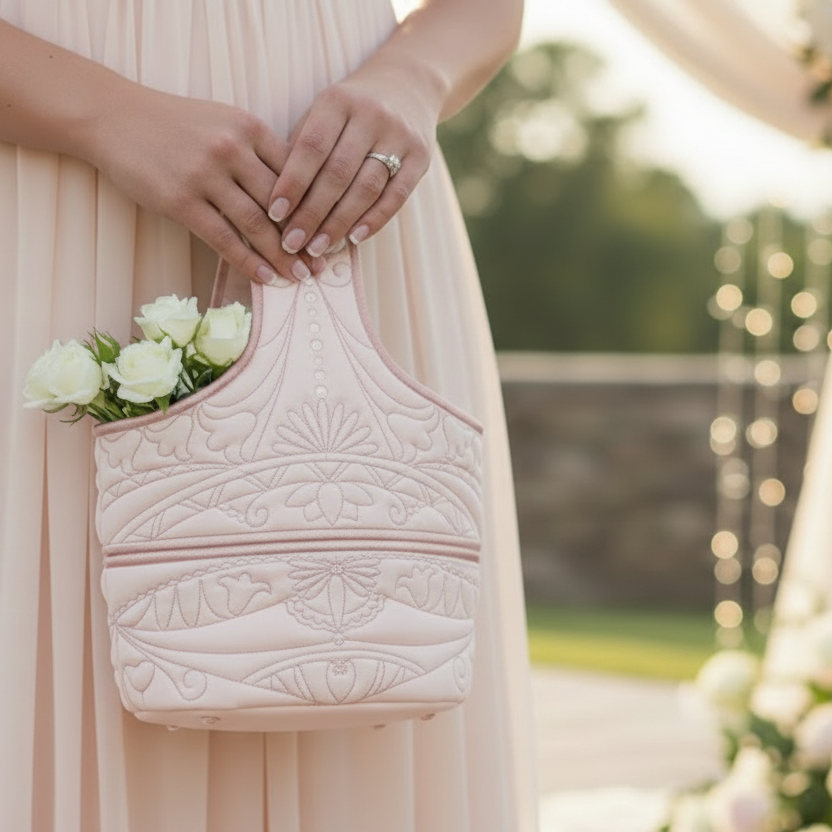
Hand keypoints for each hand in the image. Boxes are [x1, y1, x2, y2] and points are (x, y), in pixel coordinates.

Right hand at [90, 87, 323, 283]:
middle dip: (307, 237)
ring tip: (300, 277)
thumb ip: (259, 153)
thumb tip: (297, 195)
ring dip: (282, 256)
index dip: (319, 205)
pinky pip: (223, 238)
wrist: (114, 118)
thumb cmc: (176, 125)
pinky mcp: (181, 200)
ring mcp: (205, 174)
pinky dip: (248, 261)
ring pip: (257, 224)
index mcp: (250, 127)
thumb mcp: (224, 123)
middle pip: (283, 202)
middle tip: (324, 264)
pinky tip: (265, 277)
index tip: (334, 231)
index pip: (297, 172)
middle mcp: (232, 148)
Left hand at [266, 65, 439, 256]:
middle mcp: (371, 115)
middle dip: (312, 213)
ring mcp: (399, 136)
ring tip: (317, 248)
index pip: (311, 147)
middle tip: (292, 244)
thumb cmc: (350, 110)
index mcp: (337, 101)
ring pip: (366, 188)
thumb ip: (302, 149)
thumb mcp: (323, 114)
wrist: (409, 84)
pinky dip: (374, 220)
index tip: (274, 215)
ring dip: (339, 223)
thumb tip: (279, 204)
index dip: (292, 183)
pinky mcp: (420, 156)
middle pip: (338, 173)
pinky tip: (354, 238)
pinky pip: (396, 196)